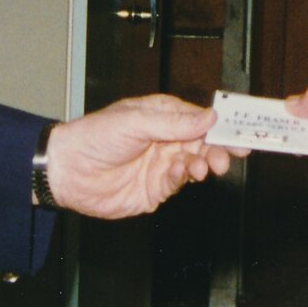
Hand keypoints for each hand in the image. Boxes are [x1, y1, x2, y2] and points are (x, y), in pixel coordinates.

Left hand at [44, 94, 229, 219]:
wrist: (67, 171)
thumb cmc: (93, 137)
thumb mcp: (135, 122)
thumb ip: (173, 122)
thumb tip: (208, 118)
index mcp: (161, 117)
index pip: (199, 119)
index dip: (221, 125)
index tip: (240, 130)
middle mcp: (164, 140)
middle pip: (203, 144)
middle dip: (220, 149)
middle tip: (231, 155)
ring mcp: (160, 165)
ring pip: (194, 164)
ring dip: (204, 164)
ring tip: (205, 166)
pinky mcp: (154, 190)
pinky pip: (177, 184)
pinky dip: (183, 178)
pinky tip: (180, 173)